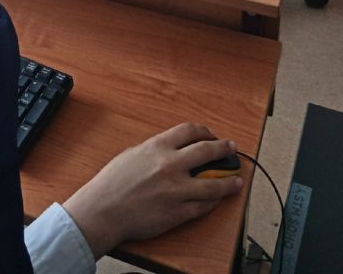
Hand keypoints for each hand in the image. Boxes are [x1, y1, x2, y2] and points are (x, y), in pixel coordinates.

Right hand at [62, 123, 242, 258]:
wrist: (104, 210)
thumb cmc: (113, 182)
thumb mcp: (132, 154)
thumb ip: (154, 151)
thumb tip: (171, 151)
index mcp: (158, 147)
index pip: (190, 131)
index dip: (206, 131)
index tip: (213, 136)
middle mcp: (171, 165)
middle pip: (207, 152)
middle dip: (224, 149)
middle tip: (232, 149)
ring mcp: (177, 190)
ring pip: (213, 184)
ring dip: (229, 182)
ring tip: (238, 181)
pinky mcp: (178, 212)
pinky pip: (203, 207)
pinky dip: (213, 202)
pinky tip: (218, 200)